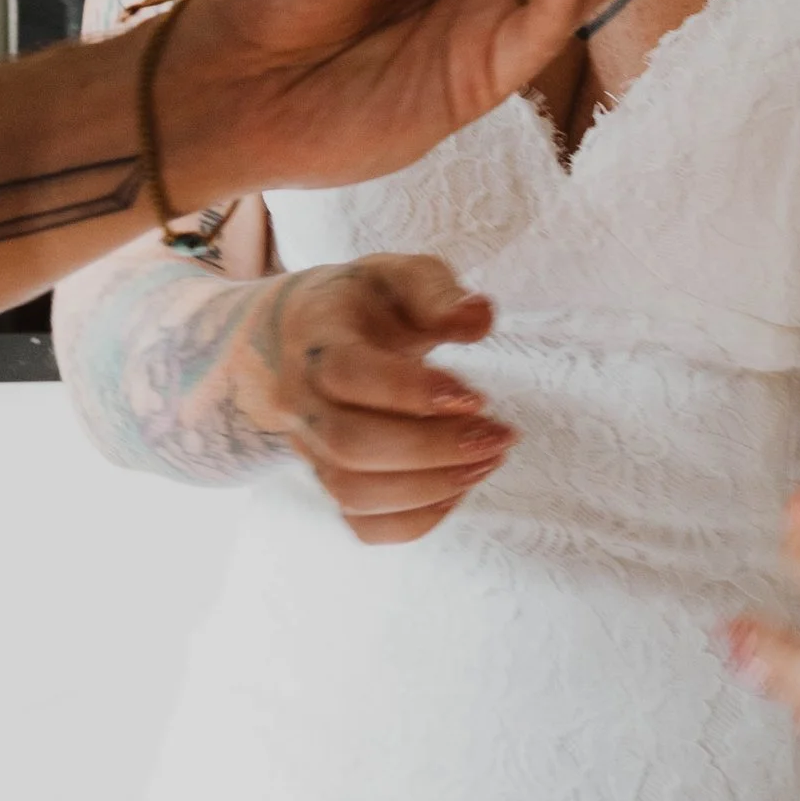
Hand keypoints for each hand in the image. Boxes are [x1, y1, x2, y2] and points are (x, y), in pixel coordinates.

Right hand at [241, 254, 514, 544]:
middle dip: (433, 449)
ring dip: (431, 487)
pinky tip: (457, 486)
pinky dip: (415, 520)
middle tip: (499, 435)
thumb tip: (479, 316)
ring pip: (353, 493)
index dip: (411, 392)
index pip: (347, 373)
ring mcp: (308, 447)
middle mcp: (300, 398)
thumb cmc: (366, 302)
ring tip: (487, 459)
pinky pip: (362, 525)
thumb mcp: (398, 275)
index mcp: (315, 337)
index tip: (477, 394)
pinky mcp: (328, 480)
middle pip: (349, 445)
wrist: (303, 334)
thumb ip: (437, 291)